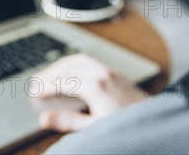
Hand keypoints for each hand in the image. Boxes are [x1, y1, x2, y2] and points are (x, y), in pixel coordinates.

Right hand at [31, 53, 146, 131]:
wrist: (155, 121)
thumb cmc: (126, 125)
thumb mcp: (95, 127)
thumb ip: (68, 121)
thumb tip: (45, 118)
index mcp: (94, 86)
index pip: (61, 82)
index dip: (45, 87)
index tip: (33, 93)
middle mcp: (101, 74)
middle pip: (67, 67)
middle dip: (49, 74)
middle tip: (35, 83)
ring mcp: (109, 71)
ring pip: (78, 60)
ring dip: (60, 66)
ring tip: (48, 75)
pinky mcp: (115, 73)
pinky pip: (89, 61)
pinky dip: (73, 64)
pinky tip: (71, 72)